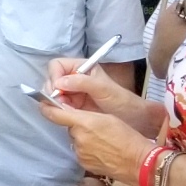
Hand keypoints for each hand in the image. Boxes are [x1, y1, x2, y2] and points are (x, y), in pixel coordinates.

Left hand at [36, 88, 154, 185]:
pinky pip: (81, 152)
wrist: (139, 163)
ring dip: (84, 139)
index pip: (55, 114)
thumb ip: (86, 115)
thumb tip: (72, 115)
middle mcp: (77, 138)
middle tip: (97, 128)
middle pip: (70, 128)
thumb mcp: (108, 118)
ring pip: (76, 140)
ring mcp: (79, 152)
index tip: (43, 104)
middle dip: (79, 126)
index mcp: (83, 123)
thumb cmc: (128, 136)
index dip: (47, 107)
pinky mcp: (84, 163)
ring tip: (104, 141)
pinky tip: (103, 151)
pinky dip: (88, 150)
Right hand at [47, 65, 162, 135]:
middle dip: (53, 90)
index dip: (54, 75)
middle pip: (51, 79)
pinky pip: (57, 106)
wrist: (134, 120)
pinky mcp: (72, 107)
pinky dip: (58, 109)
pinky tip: (67, 114)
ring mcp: (72, 93)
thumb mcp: (104, 89)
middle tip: (61, 101)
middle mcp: (74, 78)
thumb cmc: (122, 101)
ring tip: (66, 109)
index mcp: (82, 68)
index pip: (57, 65)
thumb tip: (59, 82)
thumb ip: (82, 82)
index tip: (57, 89)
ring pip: (52, 93)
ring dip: (55, 101)